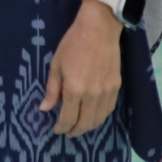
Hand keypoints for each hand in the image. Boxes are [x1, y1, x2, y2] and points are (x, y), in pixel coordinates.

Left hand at [41, 0, 123, 135]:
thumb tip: (45, 109)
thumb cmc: (73, 44)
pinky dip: (100, 116)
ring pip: (99, 119)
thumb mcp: (56, 65)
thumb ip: (52, 90)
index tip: (56, 130)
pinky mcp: (117, 87)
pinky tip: (93, 115)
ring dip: (88, 126)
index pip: (68, 118)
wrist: (99, 29)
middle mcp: (92, 95)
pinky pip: (109, 109)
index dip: (61, 127)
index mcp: (74, 89)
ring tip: (79, 126)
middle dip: (74, 131)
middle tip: (67, 132)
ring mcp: (107, 92)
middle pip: (85, 123)